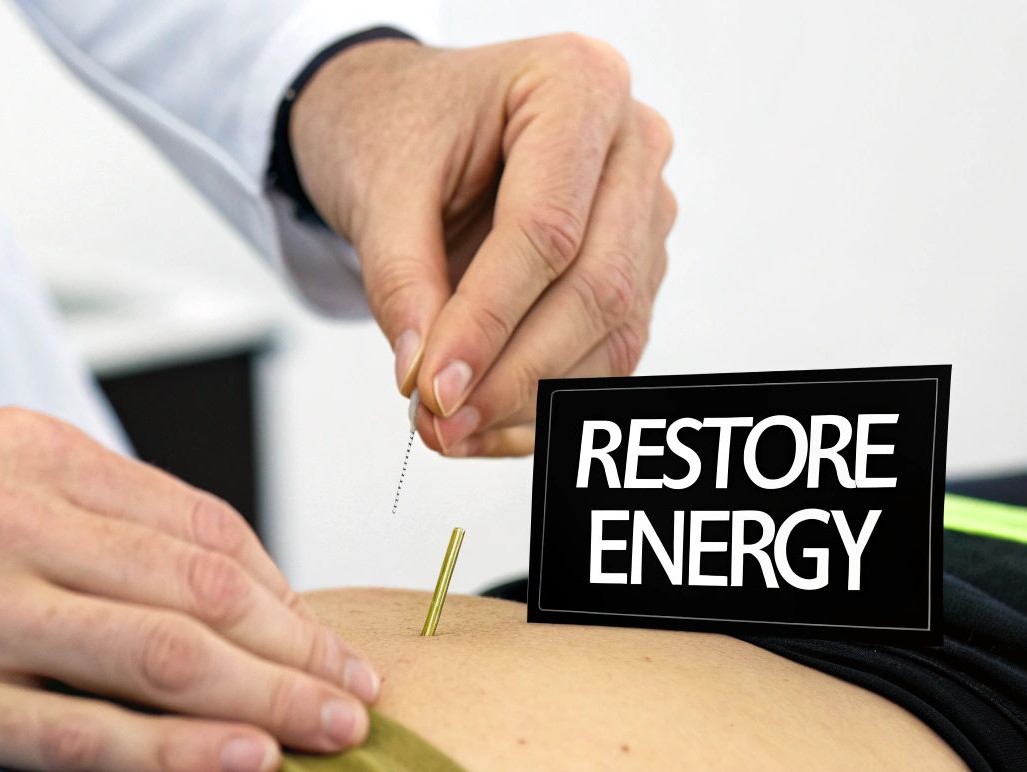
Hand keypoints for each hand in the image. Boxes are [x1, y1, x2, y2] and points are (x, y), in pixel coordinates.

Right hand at [0, 410, 379, 771]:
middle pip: (196, 590)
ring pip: (153, 655)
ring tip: (334, 733)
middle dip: (298, 649)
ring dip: (265, 698)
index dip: (283, 591)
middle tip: (362, 695)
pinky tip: (241, 763)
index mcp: (31, 453)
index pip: (197, 526)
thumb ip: (93, 511)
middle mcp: (5, 519)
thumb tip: (223, 577)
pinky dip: (171, 751)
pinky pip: (73, 731)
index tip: (329, 639)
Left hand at [290, 35, 675, 456]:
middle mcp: (633, 144)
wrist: (411, 122)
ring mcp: (646, 211)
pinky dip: (544, 402)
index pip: (546, 228)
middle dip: (515, 372)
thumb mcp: (380, 187)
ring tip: (451, 431)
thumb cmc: (403, 127)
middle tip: (442, 420)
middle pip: (596, 284)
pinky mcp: (638, 269)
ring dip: (532, 399)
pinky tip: (484, 427)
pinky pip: (607, 353)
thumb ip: (400, 279)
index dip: (489, 319)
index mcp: (577, 86)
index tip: (433, 385)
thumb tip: (423, 374)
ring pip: (612, 330)